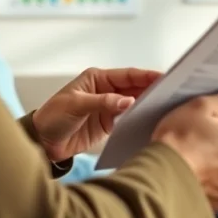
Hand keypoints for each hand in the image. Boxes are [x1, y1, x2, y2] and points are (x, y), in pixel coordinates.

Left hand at [32, 67, 160, 161]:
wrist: (43, 141)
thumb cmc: (53, 116)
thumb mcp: (77, 105)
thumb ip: (104, 103)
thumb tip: (129, 101)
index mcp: (98, 78)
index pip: (128, 75)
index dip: (146, 75)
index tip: (165, 77)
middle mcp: (106, 90)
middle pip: (135, 88)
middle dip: (153, 89)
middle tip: (173, 92)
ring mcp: (109, 107)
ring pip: (135, 103)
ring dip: (148, 104)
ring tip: (168, 107)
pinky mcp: (109, 124)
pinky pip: (129, 119)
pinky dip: (140, 119)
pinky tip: (152, 121)